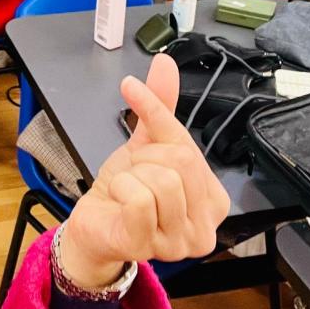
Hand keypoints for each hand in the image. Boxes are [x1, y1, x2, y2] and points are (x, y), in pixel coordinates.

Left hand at [57, 54, 230, 287]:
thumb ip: (161, 105)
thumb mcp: (146, 143)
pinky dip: (120, 189)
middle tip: (133, 173)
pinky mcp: (149, 246)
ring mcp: (179, 243)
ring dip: (131, 176)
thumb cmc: (127, 190)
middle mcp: (205, 226)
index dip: (157, 119)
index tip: (132, 88)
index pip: (189, 145)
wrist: (95, 223)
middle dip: (144, 157)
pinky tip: (118, 200)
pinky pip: (139, 200)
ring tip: (127, 189)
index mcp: (213, 198)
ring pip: (161, 181)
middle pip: (179, 162)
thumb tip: (165, 62)